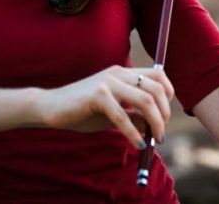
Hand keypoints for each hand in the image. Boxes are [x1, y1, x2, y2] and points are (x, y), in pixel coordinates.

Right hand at [35, 65, 173, 148]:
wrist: (50, 107)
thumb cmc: (83, 110)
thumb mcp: (114, 112)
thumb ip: (133, 115)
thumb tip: (154, 126)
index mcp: (124, 73)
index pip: (159, 76)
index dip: (168, 95)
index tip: (166, 116)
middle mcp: (119, 73)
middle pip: (156, 89)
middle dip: (165, 114)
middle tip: (161, 133)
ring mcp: (109, 82)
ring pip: (145, 101)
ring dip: (156, 123)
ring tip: (155, 139)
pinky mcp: (98, 95)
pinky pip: (123, 116)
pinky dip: (134, 133)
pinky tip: (137, 144)